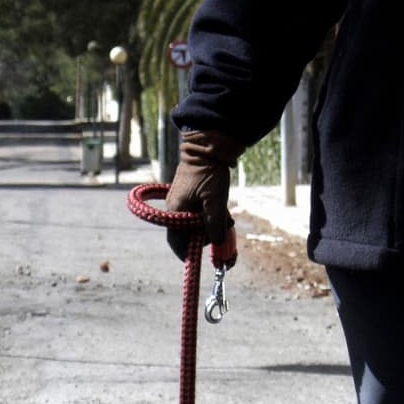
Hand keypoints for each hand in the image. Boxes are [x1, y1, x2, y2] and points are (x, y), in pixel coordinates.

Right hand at [165, 130, 244, 259]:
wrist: (208, 145)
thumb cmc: (209, 172)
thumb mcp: (215, 201)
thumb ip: (215, 225)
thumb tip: (219, 245)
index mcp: (176, 212)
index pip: (178, 243)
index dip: (190, 253)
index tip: (205, 257)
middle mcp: (176, 209)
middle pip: (190, 234)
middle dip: (207, 237)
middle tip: (225, 235)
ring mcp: (182, 201)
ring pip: (197, 224)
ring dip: (212, 226)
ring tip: (227, 220)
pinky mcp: (190, 195)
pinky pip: (199, 213)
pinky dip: (211, 215)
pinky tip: (223, 211)